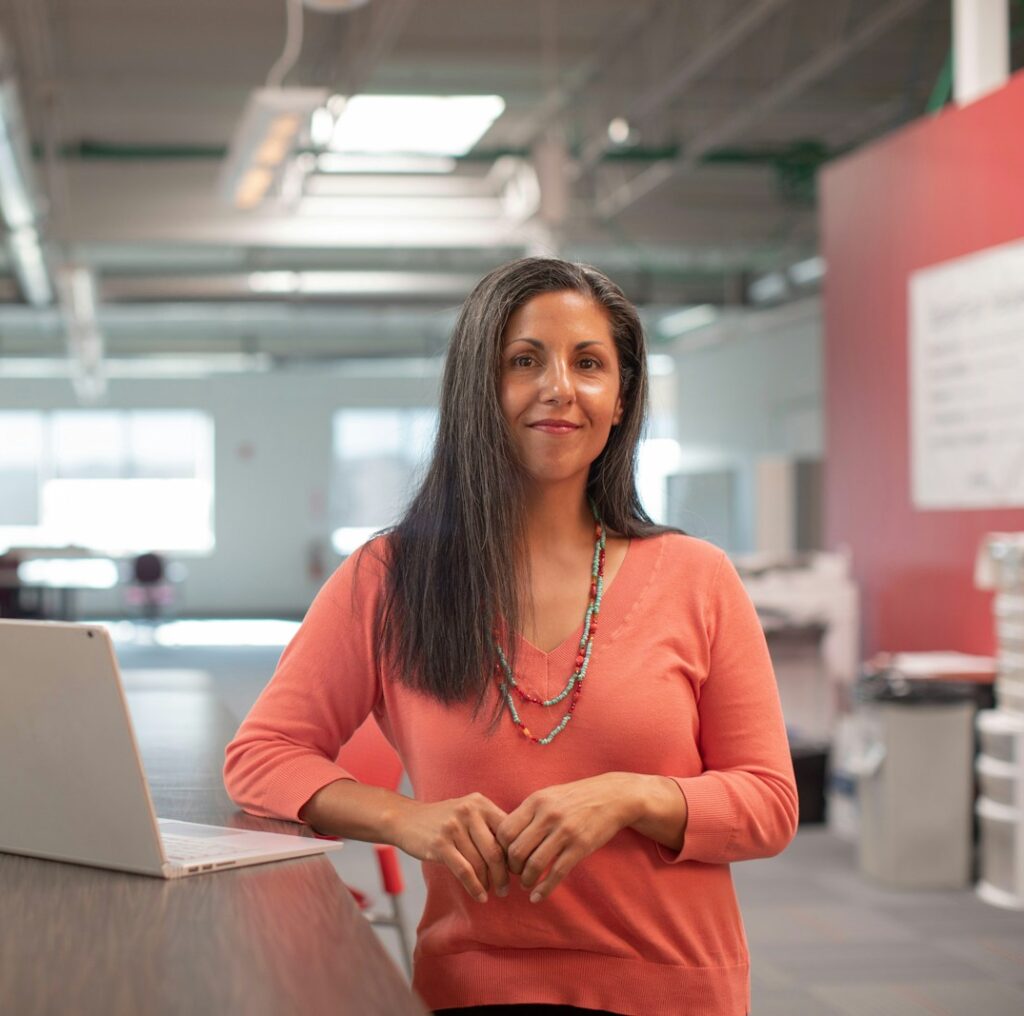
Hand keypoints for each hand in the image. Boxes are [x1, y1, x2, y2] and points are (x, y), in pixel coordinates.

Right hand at [395, 793, 509, 902]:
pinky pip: (464, 871)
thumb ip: (489, 826)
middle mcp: (469, 812)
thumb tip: (517, 853)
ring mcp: (453, 827)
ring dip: (489, 883)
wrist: (405, 818)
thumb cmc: (443, 820)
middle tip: (506, 888)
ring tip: (493, 892)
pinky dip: (475, 887)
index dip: (515, 854)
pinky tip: (480, 896)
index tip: (517, 870)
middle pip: (495, 850)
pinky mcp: (440, 844)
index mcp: (480, 803)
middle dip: (504, 874)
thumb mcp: (468, 812)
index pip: (507, 832)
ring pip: (480, 863)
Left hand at [495, 773, 640, 902]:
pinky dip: (544, 889)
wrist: (611, 796)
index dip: (501, 850)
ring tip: (527, 884)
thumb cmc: (575, 798)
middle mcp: (548, 815)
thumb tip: (504, 837)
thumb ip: (528, 813)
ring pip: (534, 864)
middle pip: (516, 850)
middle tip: (516, 873)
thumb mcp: (548, 796)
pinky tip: (538, 897)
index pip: (505, 831)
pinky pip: (557, 873)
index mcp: (536, 801)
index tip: (506, 858)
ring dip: (526, 880)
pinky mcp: (580, 846)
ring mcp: (565, 831)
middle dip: (512, 868)